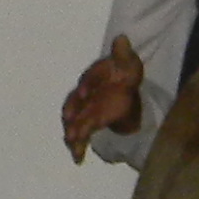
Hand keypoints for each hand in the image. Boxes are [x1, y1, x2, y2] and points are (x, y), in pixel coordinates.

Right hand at [63, 34, 148, 159]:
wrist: (123, 89)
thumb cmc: (123, 74)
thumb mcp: (128, 64)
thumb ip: (123, 54)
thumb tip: (122, 38)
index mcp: (92, 78)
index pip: (87, 81)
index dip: (86, 86)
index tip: (84, 93)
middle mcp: (83, 95)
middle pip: (74, 105)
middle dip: (72, 116)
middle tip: (70, 127)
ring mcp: (85, 111)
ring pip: (74, 123)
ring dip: (73, 134)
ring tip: (72, 147)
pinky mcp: (89, 124)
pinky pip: (81, 136)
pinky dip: (78, 147)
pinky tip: (78, 160)